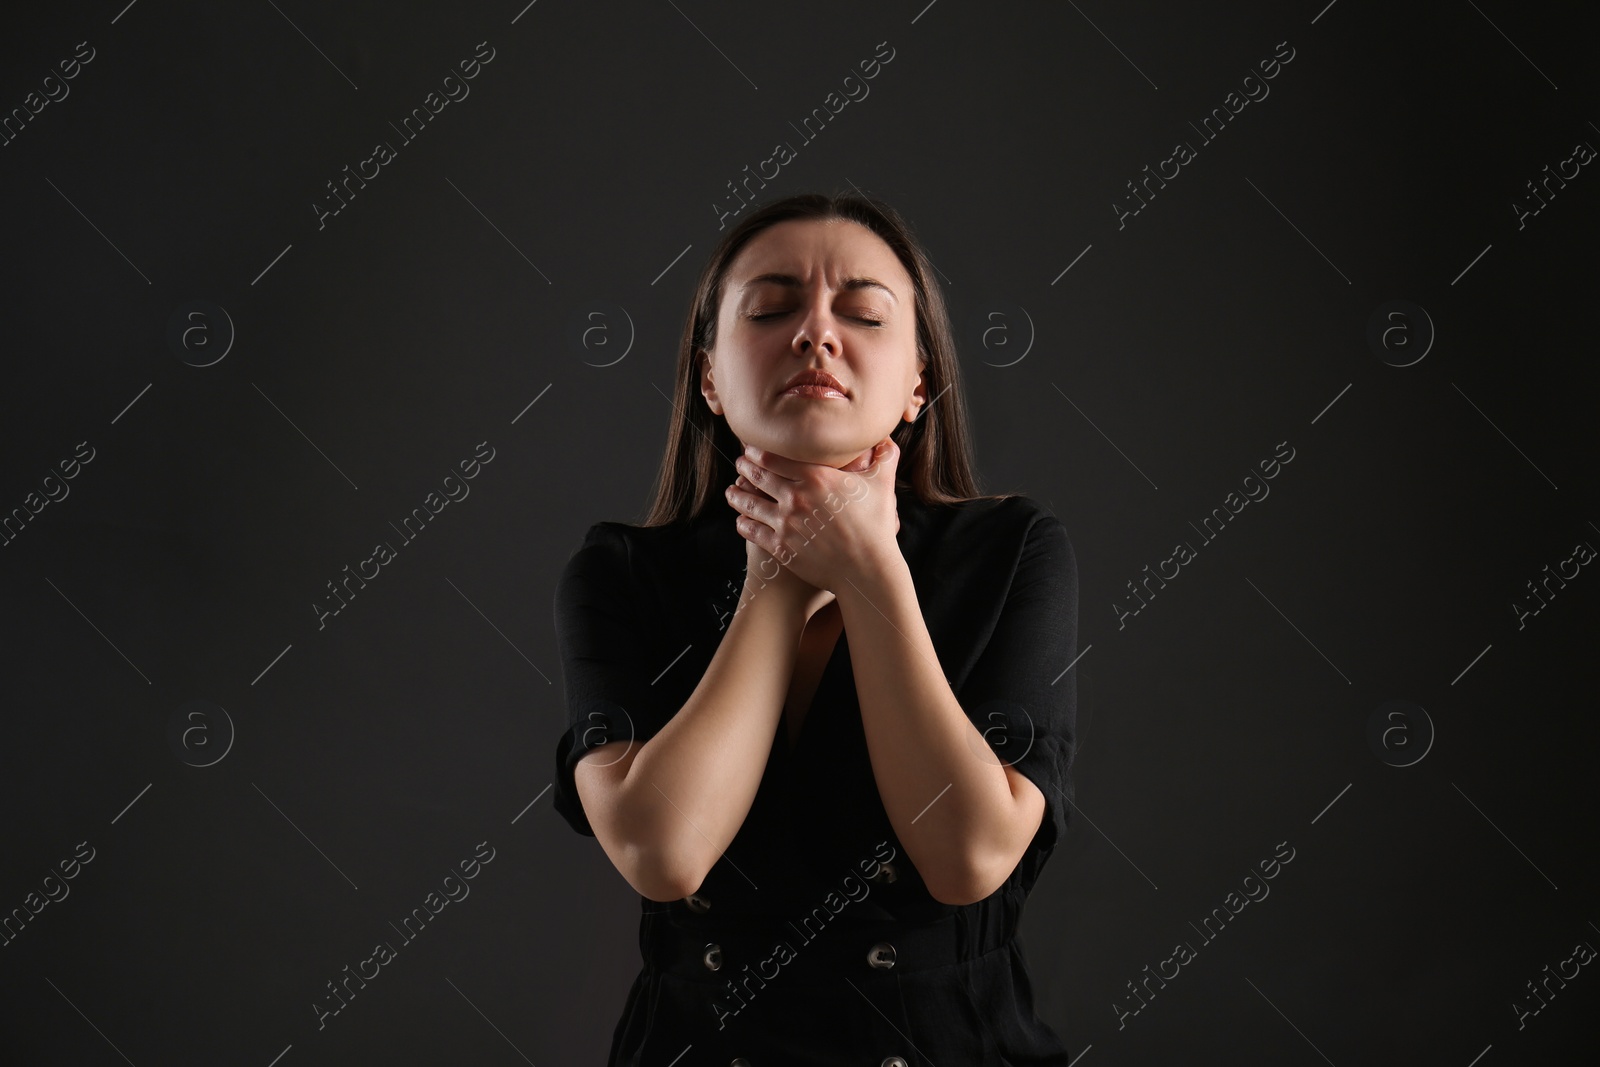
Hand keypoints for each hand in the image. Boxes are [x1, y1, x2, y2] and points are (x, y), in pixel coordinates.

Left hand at [726, 436, 901, 595]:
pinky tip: (740, 521)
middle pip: (759, 477)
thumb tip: (886, 437)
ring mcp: (786, 524)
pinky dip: (743, 524)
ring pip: (751, 504)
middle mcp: (796, 498)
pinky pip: (754, 532)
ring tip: (731, 492)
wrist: (867, 569)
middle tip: (739, 465)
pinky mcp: (781, 548)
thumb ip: (884, 456)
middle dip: (745, 469)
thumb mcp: (883, 486)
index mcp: (817, 477)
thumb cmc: (876, 527)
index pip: (776, 458)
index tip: (751, 450)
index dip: (759, 452)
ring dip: (737, 496)